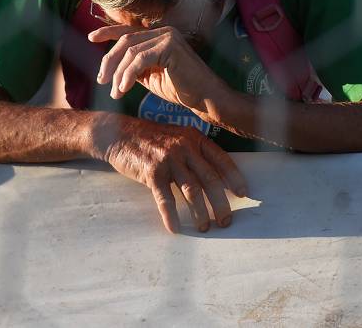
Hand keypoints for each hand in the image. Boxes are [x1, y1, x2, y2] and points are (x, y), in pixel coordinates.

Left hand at [89, 25, 228, 121]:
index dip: (108, 32)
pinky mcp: (171, 46)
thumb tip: (111, 68)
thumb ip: (134, 67)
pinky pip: (140, 58)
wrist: (205, 98)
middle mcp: (164, 31)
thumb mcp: (150, 76)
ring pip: (130, 51)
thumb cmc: (180, 89)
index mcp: (159, 35)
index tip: (91, 37)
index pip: (129, 30)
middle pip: (125, 40)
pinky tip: (124, 88)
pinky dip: (128, 74)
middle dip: (109, 61)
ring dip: (118, 73)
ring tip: (116, 92)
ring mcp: (168, 36)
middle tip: (102, 80)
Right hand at [96, 117, 247, 232]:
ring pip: (191, 191)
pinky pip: (165, 198)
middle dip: (220, 203)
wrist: (118, 133)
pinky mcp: (151, 172)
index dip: (234, 177)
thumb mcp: (177, 137)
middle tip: (225, 220)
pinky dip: (171, 215)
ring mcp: (168, 159)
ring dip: (200, 212)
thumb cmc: (151, 139)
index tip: (244, 193)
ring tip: (204, 227)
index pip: (220, 159)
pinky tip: (175, 228)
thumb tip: (216, 177)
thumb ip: (194, 152)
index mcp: (194, 138)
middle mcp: (184, 147)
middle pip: (209, 179)